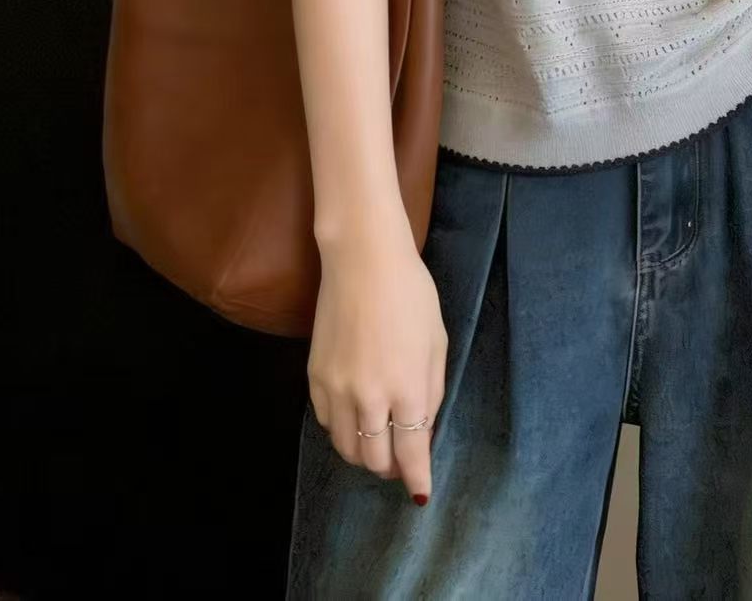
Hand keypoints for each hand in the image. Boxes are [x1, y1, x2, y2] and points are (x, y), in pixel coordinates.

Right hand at [308, 231, 448, 505]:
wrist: (363, 259)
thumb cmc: (411, 294)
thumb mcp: (436, 343)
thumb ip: (431, 394)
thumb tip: (423, 435)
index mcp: (407, 389)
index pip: (410, 455)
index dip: (416, 478)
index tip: (420, 492)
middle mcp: (369, 397)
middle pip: (374, 460)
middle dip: (390, 468)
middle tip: (400, 461)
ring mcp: (337, 389)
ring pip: (346, 448)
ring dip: (364, 454)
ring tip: (376, 442)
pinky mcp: (315, 377)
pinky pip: (326, 422)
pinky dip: (341, 429)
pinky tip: (354, 416)